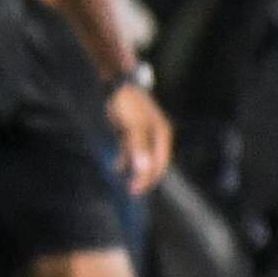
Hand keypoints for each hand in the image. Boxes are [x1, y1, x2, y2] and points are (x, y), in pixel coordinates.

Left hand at [108, 79, 172, 193]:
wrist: (116, 84)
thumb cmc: (127, 104)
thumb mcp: (133, 127)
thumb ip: (138, 148)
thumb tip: (143, 170)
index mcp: (162, 135)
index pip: (159, 163)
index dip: (148, 178)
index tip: (136, 190)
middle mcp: (156, 136)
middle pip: (153, 162)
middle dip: (143, 177)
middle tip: (131, 192)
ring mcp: (144, 134)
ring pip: (142, 158)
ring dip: (135, 171)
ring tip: (125, 185)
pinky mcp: (131, 131)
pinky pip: (131, 151)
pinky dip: (125, 160)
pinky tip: (116, 168)